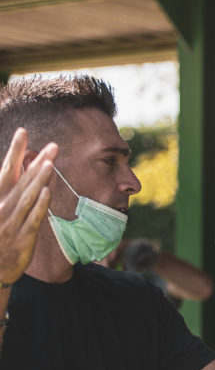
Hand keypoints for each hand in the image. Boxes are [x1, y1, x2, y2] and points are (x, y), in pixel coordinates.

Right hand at [0, 130, 56, 284]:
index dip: (15, 151)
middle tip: (53, 145)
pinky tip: (47, 191)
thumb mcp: (0, 209)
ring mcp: (12, 222)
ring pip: (28, 196)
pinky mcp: (23, 237)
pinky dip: (39, 205)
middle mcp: (2, 206)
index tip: (23, 132)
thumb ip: (11, 189)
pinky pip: (32, 218)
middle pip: (22, 179)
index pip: (7, 169)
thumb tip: (22, 169)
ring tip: (50, 163)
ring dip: (39, 179)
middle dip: (37, 161)